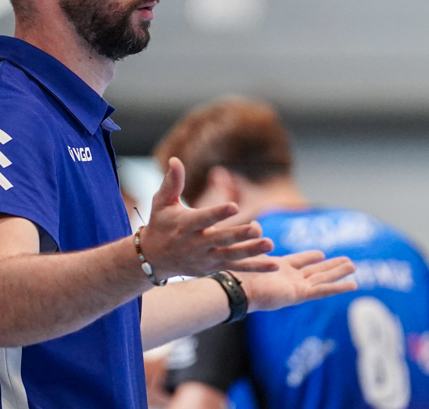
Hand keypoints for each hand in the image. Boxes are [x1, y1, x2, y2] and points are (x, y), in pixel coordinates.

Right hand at [138, 158, 277, 278]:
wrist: (153, 258)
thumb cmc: (160, 224)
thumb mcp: (161, 202)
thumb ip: (172, 182)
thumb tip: (175, 160)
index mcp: (185, 226)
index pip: (203, 219)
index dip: (218, 213)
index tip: (234, 206)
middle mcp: (196, 244)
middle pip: (221, 239)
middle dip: (239, 235)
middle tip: (257, 228)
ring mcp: (206, 257)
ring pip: (232, 255)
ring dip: (252, 251)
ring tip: (270, 244)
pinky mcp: (214, 267)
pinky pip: (238, 268)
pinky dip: (256, 267)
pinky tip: (275, 265)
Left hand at [237, 250, 357, 312]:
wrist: (237, 287)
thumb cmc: (240, 272)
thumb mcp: (252, 251)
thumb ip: (257, 238)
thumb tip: (255, 223)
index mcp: (279, 269)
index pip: (300, 262)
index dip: (311, 257)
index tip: (322, 254)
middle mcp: (290, 279)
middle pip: (316, 271)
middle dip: (332, 267)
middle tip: (348, 262)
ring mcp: (296, 288)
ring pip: (323, 279)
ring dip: (338, 274)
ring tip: (353, 267)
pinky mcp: (299, 295)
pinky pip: (323, 290)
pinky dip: (338, 287)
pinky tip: (353, 285)